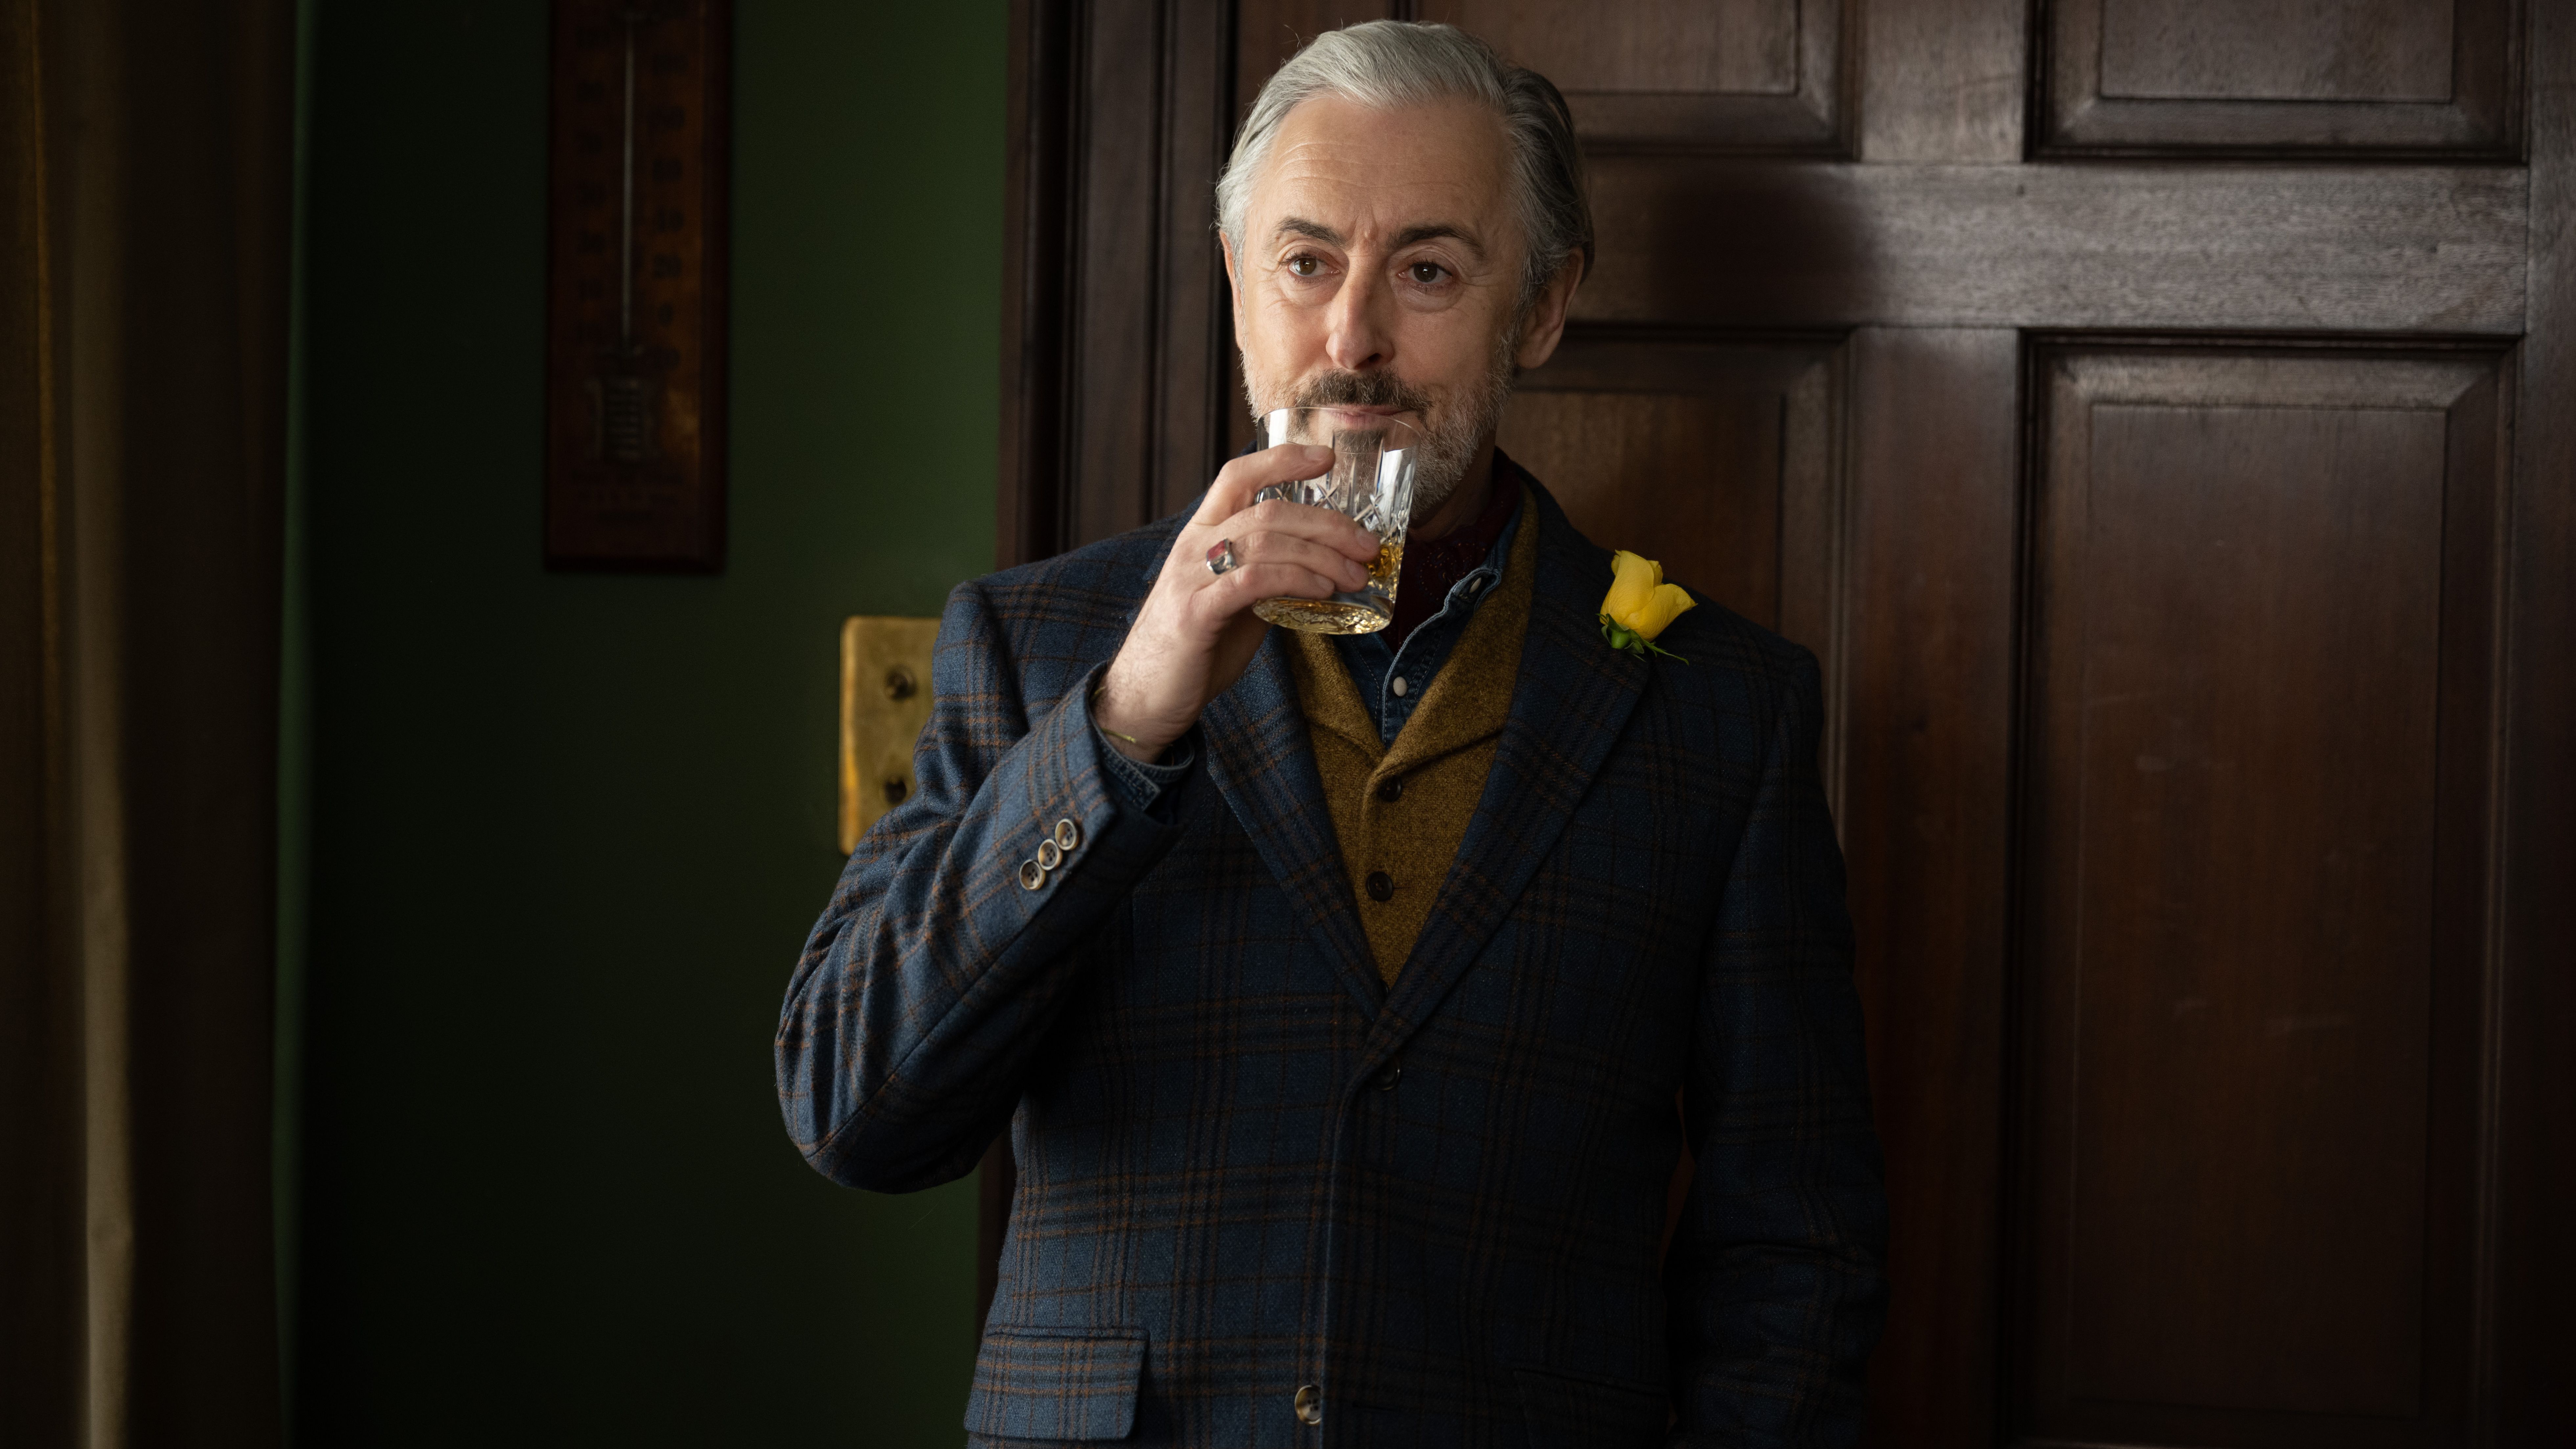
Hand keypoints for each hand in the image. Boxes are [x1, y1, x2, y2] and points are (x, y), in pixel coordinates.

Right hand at [1093, 444, 1379, 759]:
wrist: (1144, 699)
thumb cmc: (1194, 650)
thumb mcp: (1235, 603)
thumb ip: (1265, 577)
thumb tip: (1317, 569)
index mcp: (1201, 534)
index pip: (1238, 476)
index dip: (1282, 459)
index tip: (1326, 457)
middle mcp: (1193, 546)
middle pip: (1268, 510)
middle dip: (1327, 523)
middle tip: (1368, 544)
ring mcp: (1191, 577)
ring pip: (1265, 541)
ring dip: (1321, 556)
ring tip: (1357, 575)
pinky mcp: (1196, 613)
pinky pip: (1253, 581)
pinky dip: (1295, 579)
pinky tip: (1323, 591)